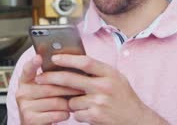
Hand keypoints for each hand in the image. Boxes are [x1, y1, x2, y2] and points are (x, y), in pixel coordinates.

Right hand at [16, 55, 83, 124]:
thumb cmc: (44, 105)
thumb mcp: (43, 90)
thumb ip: (49, 80)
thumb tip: (68, 67)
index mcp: (25, 82)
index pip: (27, 69)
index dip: (33, 63)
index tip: (39, 57)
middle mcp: (22, 93)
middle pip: (50, 87)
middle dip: (69, 89)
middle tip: (82, 88)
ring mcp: (25, 107)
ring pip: (56, 102)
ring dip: (68, 104)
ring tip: (74, 103)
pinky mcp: (31, 119)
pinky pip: (55, 114)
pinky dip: (64, 114)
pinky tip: (66, 114)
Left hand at [34, 55, 167, 124]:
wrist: (137, 119)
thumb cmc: (123, 96)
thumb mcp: (116, 78)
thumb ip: (97, 71)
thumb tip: (73, 62)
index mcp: (109, 73)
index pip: (85, 62)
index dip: (67, 59)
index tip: (53, 58)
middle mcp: (105, 86)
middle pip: (71, 79)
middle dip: (52, 78)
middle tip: (40, 78)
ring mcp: (100, 102)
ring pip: (71, 100)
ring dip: (72, 102)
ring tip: (86, 103)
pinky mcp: (95, 116)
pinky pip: (76, 113)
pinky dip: (79, 114)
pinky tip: (90, 113)